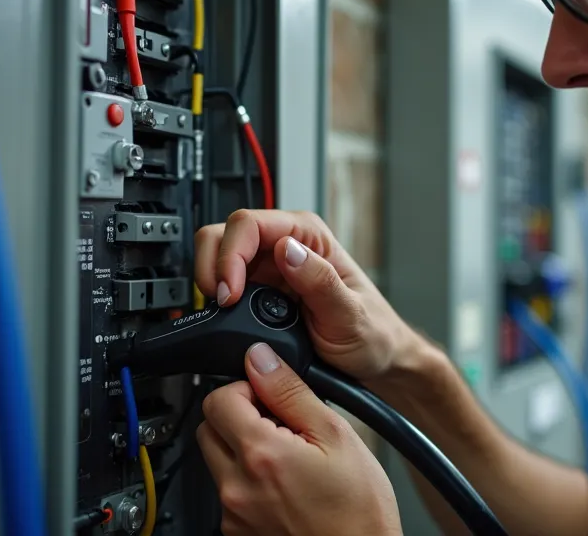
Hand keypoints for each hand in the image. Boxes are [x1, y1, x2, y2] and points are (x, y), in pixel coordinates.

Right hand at [195, 209, 423, 381]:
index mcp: (308, 236)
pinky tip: (231, 319)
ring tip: (225, 312)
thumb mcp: (350, 313)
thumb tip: (288, 250)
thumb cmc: (372, 333)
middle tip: (221, 303)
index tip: (230, 293)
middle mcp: (286, 245)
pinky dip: (217, 300)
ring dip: (212, 283)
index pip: (249, 224)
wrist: (375, 361)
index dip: (230, 255)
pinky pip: (224, 285)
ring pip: (218, 256)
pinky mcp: (259, 293)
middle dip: (213, 266)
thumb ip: (320, 281)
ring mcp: (269, 269)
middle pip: (224, 233)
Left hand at [196, 342, 400, 535]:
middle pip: (209, 428)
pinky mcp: (236, 531)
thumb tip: (262, 360)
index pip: (218, 399)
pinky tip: (284, 483)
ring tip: (288, 456)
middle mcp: (236, 487)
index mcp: (261, 455)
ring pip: (218, 459)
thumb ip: (291, 392)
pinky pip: (229, 491)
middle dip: (239, 416)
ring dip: (243, 448)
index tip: (270, 397)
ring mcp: (233, 514)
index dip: (246, 389)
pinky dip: (248, 479)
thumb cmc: (359, 509)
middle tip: (279, 424)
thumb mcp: (336, 434)